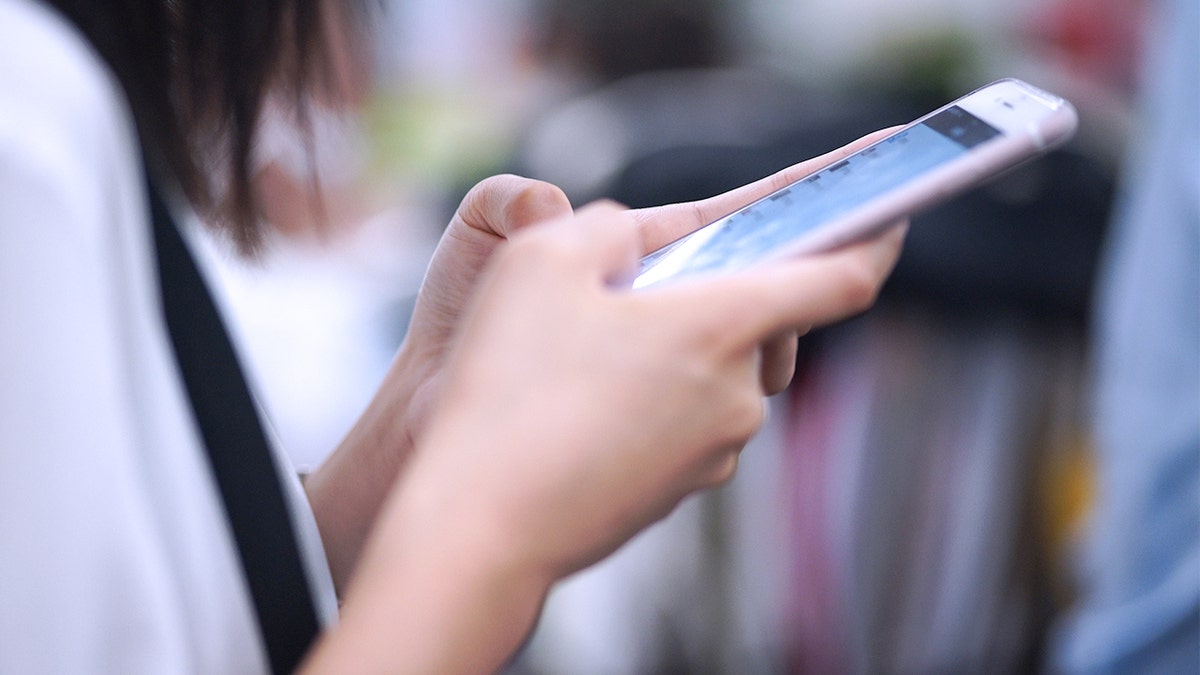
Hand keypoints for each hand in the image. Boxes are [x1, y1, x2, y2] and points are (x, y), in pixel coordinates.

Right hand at [305, 132, 905, 673]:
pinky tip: (586, 403)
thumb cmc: (507, 388)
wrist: (479, 523)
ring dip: (680, 348)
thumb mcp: (541, 261)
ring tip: (595, 350)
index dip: (877, 237)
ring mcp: (712, 450)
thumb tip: (639, 240)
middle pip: (766, 323)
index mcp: (720, 325)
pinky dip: (659, 397)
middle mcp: (735, 393)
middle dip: (723, 292)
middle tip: (649, 286)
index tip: (893, 215)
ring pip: (719, 373)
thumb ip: (609, 226)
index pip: (841, 277)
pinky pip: (688, 420)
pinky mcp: (680, 488)